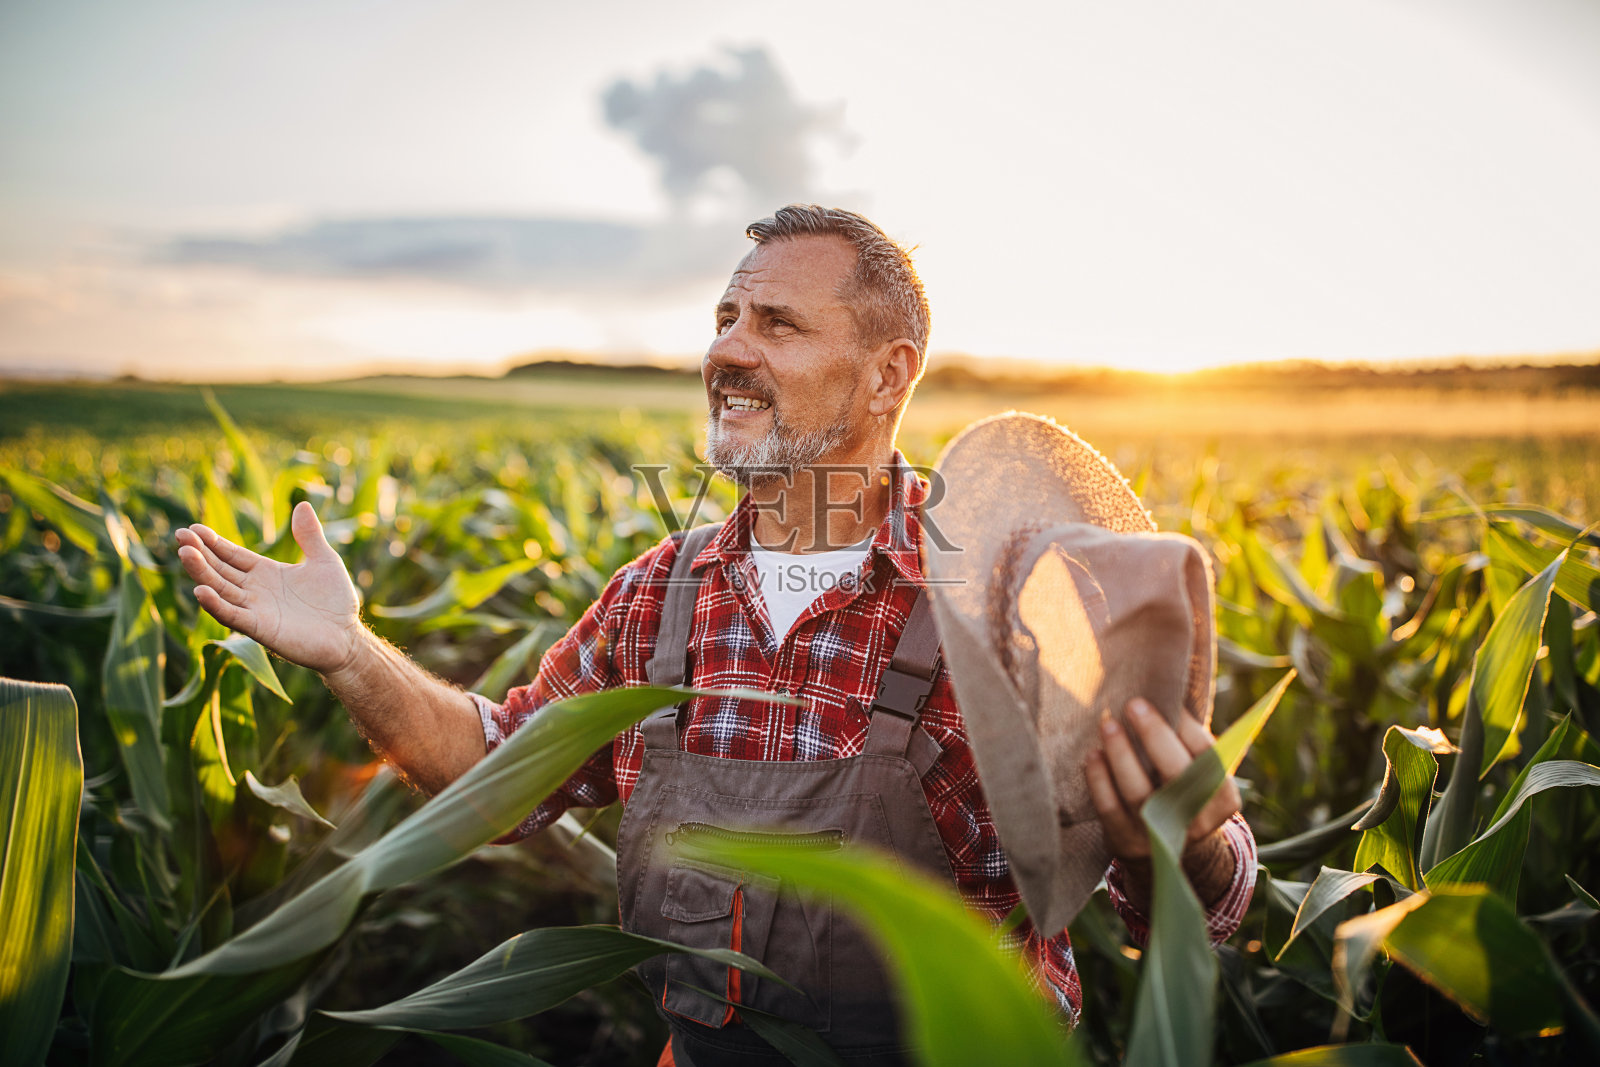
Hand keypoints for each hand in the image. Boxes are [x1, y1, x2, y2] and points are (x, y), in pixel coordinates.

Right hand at [176, 501, 362, 673]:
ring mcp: (255, 610)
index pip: (232, 555)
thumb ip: (309, 535)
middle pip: (220, 569)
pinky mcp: (260, 629)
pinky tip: (201, 590)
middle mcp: (254, 590)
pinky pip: (233, 616)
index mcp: (265, 572)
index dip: (213, 542)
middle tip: (180, 536)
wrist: (347, 638)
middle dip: (199, 553)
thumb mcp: (324, 560)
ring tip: (185, 554)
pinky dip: (216, 605)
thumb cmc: (336, 601)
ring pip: (220, 589)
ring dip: (201, 573)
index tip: (193, 528)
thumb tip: (303, 504)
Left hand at [1084, 698, 1239, 864]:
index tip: (1168, 699)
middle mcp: (1195, 819)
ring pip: (1138, 791)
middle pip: (1176, 774)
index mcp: (1222, 798)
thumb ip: (1189, 740)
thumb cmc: (1181, 790)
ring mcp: (1159, 833)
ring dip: (1121, 753)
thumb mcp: (1197, 772)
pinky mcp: (1126, 840)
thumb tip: (1166, 687)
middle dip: (1154, 735)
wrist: (1166, 849)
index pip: (1209, 758)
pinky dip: (1098, 779)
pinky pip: (1109, 807)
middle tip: (1134, 704)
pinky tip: (1093, 754)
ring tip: (1108, 723)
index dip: (1188, 727)